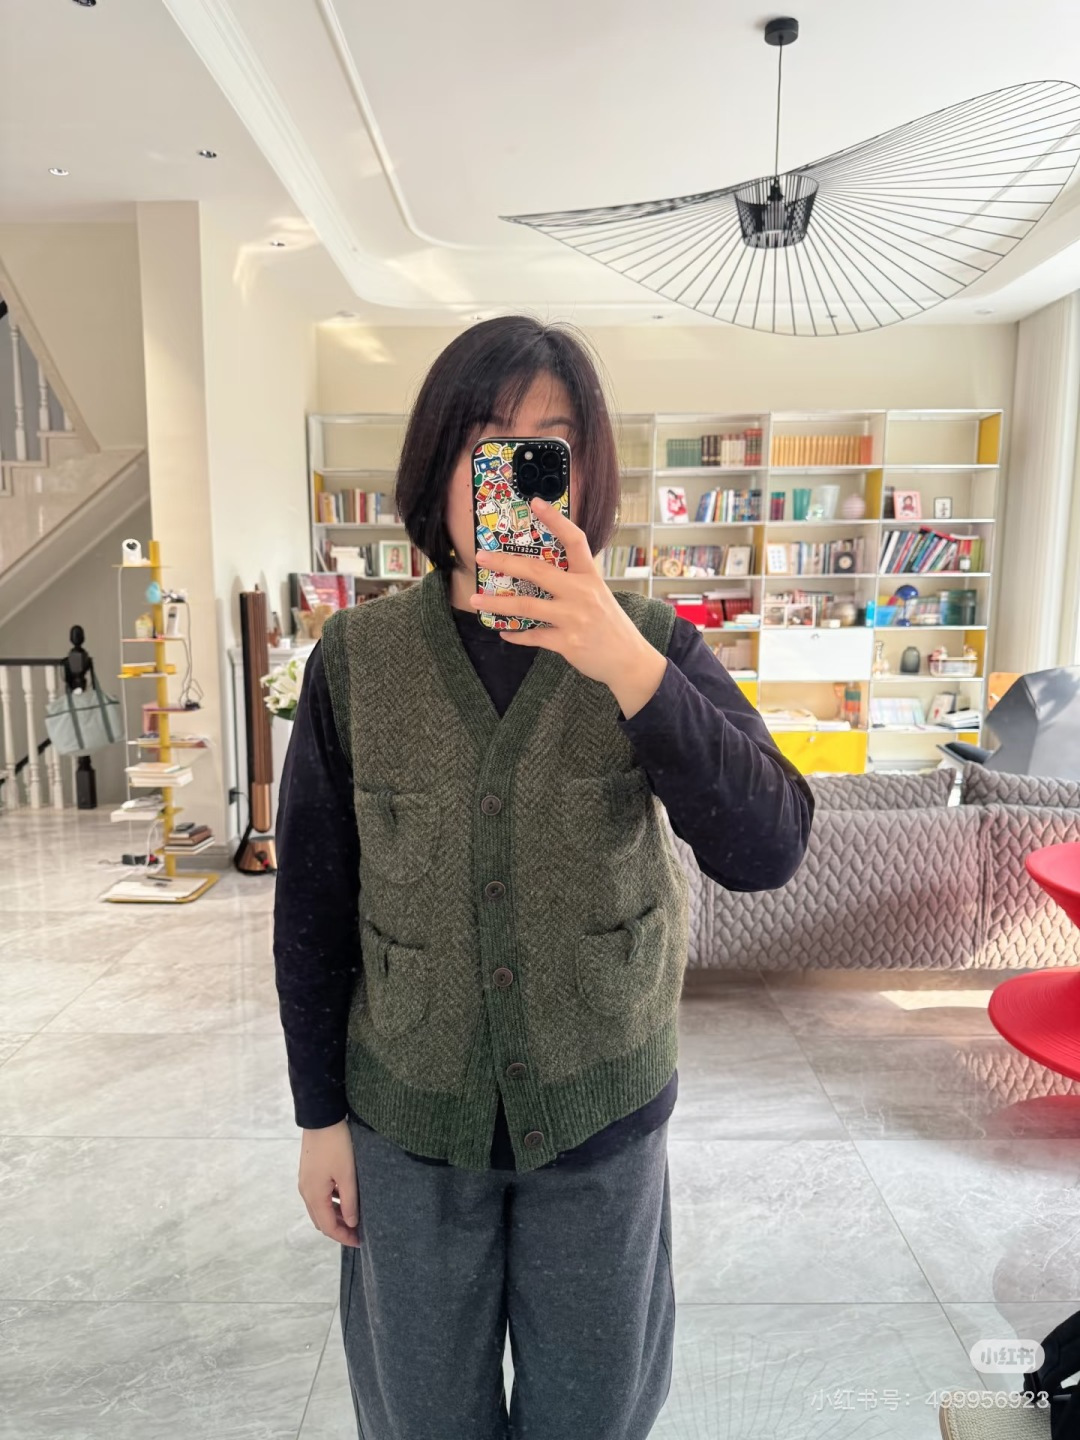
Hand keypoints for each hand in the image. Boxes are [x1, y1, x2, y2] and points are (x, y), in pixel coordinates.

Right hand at [298, 1119, 361, 1247]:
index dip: (344, 1237)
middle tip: (358, 1232)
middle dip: (339, 1229)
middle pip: (321, 1220)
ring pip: (320, 1209)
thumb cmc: (336, 1145)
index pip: (328, 1227)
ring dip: (335, 1216)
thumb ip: (349, 1201)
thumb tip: (351, 1223)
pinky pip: (319, 1196)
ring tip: (355, 1216)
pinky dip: (331, 1203)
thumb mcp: (348, 1174)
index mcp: (314, 1196)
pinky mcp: (309, 1173)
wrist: (321, 1117)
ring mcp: (305, 1182)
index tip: (360, 1242)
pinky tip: (345, 1198)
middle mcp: (306, 1192)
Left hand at [471, 498, 666, 717]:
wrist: (630, 660)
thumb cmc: (611, 626)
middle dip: (505, 562)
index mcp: (590, 577)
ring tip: (476, 600)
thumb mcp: (599, 595)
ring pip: (526, 606)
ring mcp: (574, 618)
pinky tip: (505, 631)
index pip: (575, 540)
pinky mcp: (567, 641)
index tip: (536, 503)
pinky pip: (533, 636)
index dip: (556, 520)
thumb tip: (542, 575)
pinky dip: (516, 634)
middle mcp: (582, 593)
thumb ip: (575, 583)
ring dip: (497, 603)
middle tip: (481, 556)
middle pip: (538, 571)